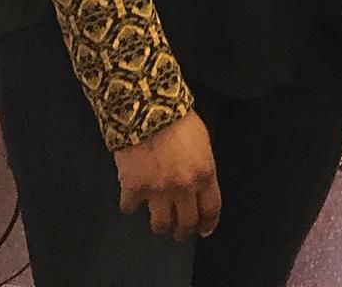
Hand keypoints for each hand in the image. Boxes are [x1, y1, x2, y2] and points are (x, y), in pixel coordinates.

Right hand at [115, 111, 219, 239]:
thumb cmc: (179, 120)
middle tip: (179, 233)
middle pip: (186, 222)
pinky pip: (130, 208)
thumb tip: (199, 184)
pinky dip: (130, 206)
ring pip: (160, 224)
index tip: (204, 230)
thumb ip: (202, 168)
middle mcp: (183, 188)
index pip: (211, 208)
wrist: (148, 109)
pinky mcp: (133, 188)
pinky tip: (131, 202)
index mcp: (204, 174)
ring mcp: (157, 191)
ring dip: (160, 226)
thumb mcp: (203, 143)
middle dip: (184, 231)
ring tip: (159, 224)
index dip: (208, 223)